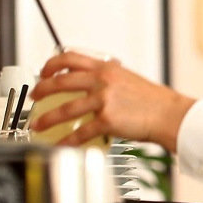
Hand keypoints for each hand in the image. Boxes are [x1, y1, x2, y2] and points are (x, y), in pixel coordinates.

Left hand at [30, 51, 195, 150]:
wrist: (168, 114)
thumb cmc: (152, 100)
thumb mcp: (127, 78)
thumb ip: (107, 77)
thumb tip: (91, 80)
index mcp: (106, 68)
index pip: (70, 58)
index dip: (52, 64)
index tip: (44, 72)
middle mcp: (102, 81)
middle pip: (61, 81)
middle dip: (41, 90)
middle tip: (34, 96)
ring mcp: (104, 100)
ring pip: (66, 109)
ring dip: (47, 118)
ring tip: (38, 125)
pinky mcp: (107, 120)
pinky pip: (80, 132)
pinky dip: (67, 140)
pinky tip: (61, 144)